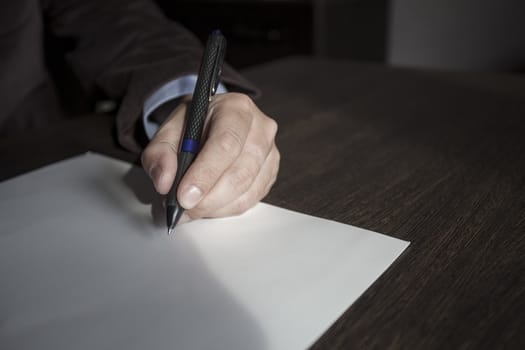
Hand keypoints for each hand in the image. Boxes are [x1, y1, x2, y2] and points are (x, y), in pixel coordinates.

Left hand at [141, 92, 279, 221]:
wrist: (211, 124)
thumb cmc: (193, 126)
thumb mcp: (167, 131)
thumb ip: (159, 154)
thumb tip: (165, 182)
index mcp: (236, 108)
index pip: (226, 143)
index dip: (205, 174)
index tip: (184, 196)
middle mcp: (260, 128)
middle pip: (239, 172)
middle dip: (207, 198)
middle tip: (182, 207)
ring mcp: (270, 152)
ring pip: (245, 191)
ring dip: (213, 207)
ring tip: (189, 208)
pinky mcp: (270, 174)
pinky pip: (249, 201)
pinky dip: (224, 209)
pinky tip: (207, 205)